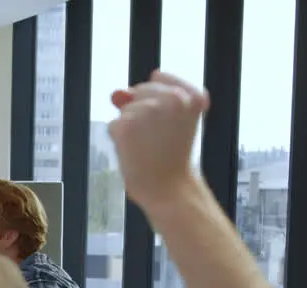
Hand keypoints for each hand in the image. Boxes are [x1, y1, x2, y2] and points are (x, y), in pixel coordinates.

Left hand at [108, 70, 208, 209]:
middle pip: (139, 91)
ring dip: (130, 128)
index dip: (157, 102)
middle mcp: (173, 97)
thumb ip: (142, 98)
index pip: (159, 78)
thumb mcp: (168, 121)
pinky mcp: (127, 124)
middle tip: (157, 139)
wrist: (169, 190)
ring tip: (149, 147)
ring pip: (125, 109)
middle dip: (141, 113)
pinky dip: (119, 140)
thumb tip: (116, 93)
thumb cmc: (170, 158)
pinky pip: (113, 125)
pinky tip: (136, 152)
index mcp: (192, 95)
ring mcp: (148, 109)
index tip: (168, 125)